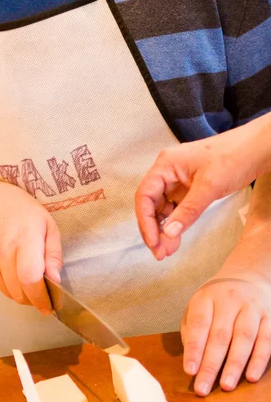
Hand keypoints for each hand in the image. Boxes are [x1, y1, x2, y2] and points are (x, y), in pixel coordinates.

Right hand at [0, 180, 61, 313]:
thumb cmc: (21, 212)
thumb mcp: (47, 224)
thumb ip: (54, 254)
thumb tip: (56, 280)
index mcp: (25, 238)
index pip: (30, 278)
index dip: (41, 297)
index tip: (50, 305)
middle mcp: (4, 250)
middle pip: (19, 291)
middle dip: (34, 300)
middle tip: (45, 296)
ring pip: (9, 293)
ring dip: (23, 296)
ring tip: (32, 284)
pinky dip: (11, 288)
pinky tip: (17, 275)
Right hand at [135, 115, 270, 259]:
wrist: (257, 149)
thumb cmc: (234, 156)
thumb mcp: (209, 186)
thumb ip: (187, 211)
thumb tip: (168, 233)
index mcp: (166, 164)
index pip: (145, 195)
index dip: (145, 221)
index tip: (153, 242)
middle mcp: (168, 171)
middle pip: (151, 203)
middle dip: (153, 228)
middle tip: (160, 252)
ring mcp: (178, 179)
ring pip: (162, 208)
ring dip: (164, 229)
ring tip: (168, 250)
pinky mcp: (189, 187)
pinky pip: (176, 207)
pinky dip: (175, 223)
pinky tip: (176, 237)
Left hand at [181, 272, 270, 395]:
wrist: (247, 276)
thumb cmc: (216, 299)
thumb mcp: (197, 305)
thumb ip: (191, 329)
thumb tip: (192, 358)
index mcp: (206, 297)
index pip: (199, 324)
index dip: (194, 348)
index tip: (189, 371)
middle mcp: (229, 300)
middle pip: (220, 335)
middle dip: (211, 364)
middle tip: (202, 388)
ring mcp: (251, 307)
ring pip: (243, 338)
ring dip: (235, 364)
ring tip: (226, 386)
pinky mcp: (269, 317)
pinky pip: (265, 340)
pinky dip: (259, 360)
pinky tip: (251, 377)